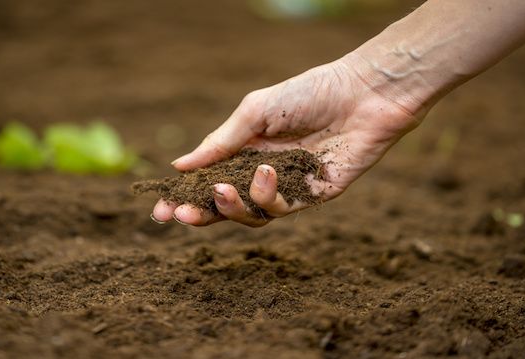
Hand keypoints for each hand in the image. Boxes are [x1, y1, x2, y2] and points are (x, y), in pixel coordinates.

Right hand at [152, 57, 424, 226]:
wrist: (362, 94)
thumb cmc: (308, 94)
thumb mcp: (254, 112)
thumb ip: (220, 142)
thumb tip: (179, 166)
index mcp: (245, 151)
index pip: (209, 181)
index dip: (186, 196)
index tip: (162, 207)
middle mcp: (263, 173)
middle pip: (226, 206)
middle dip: (202, 213)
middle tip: (182, 215)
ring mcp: (287, 187)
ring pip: (251, 215)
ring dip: (232, 207)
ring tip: (223, 189)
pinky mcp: (312, 196)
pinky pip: (282, 210)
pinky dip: (267, 196)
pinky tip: (266, 172)